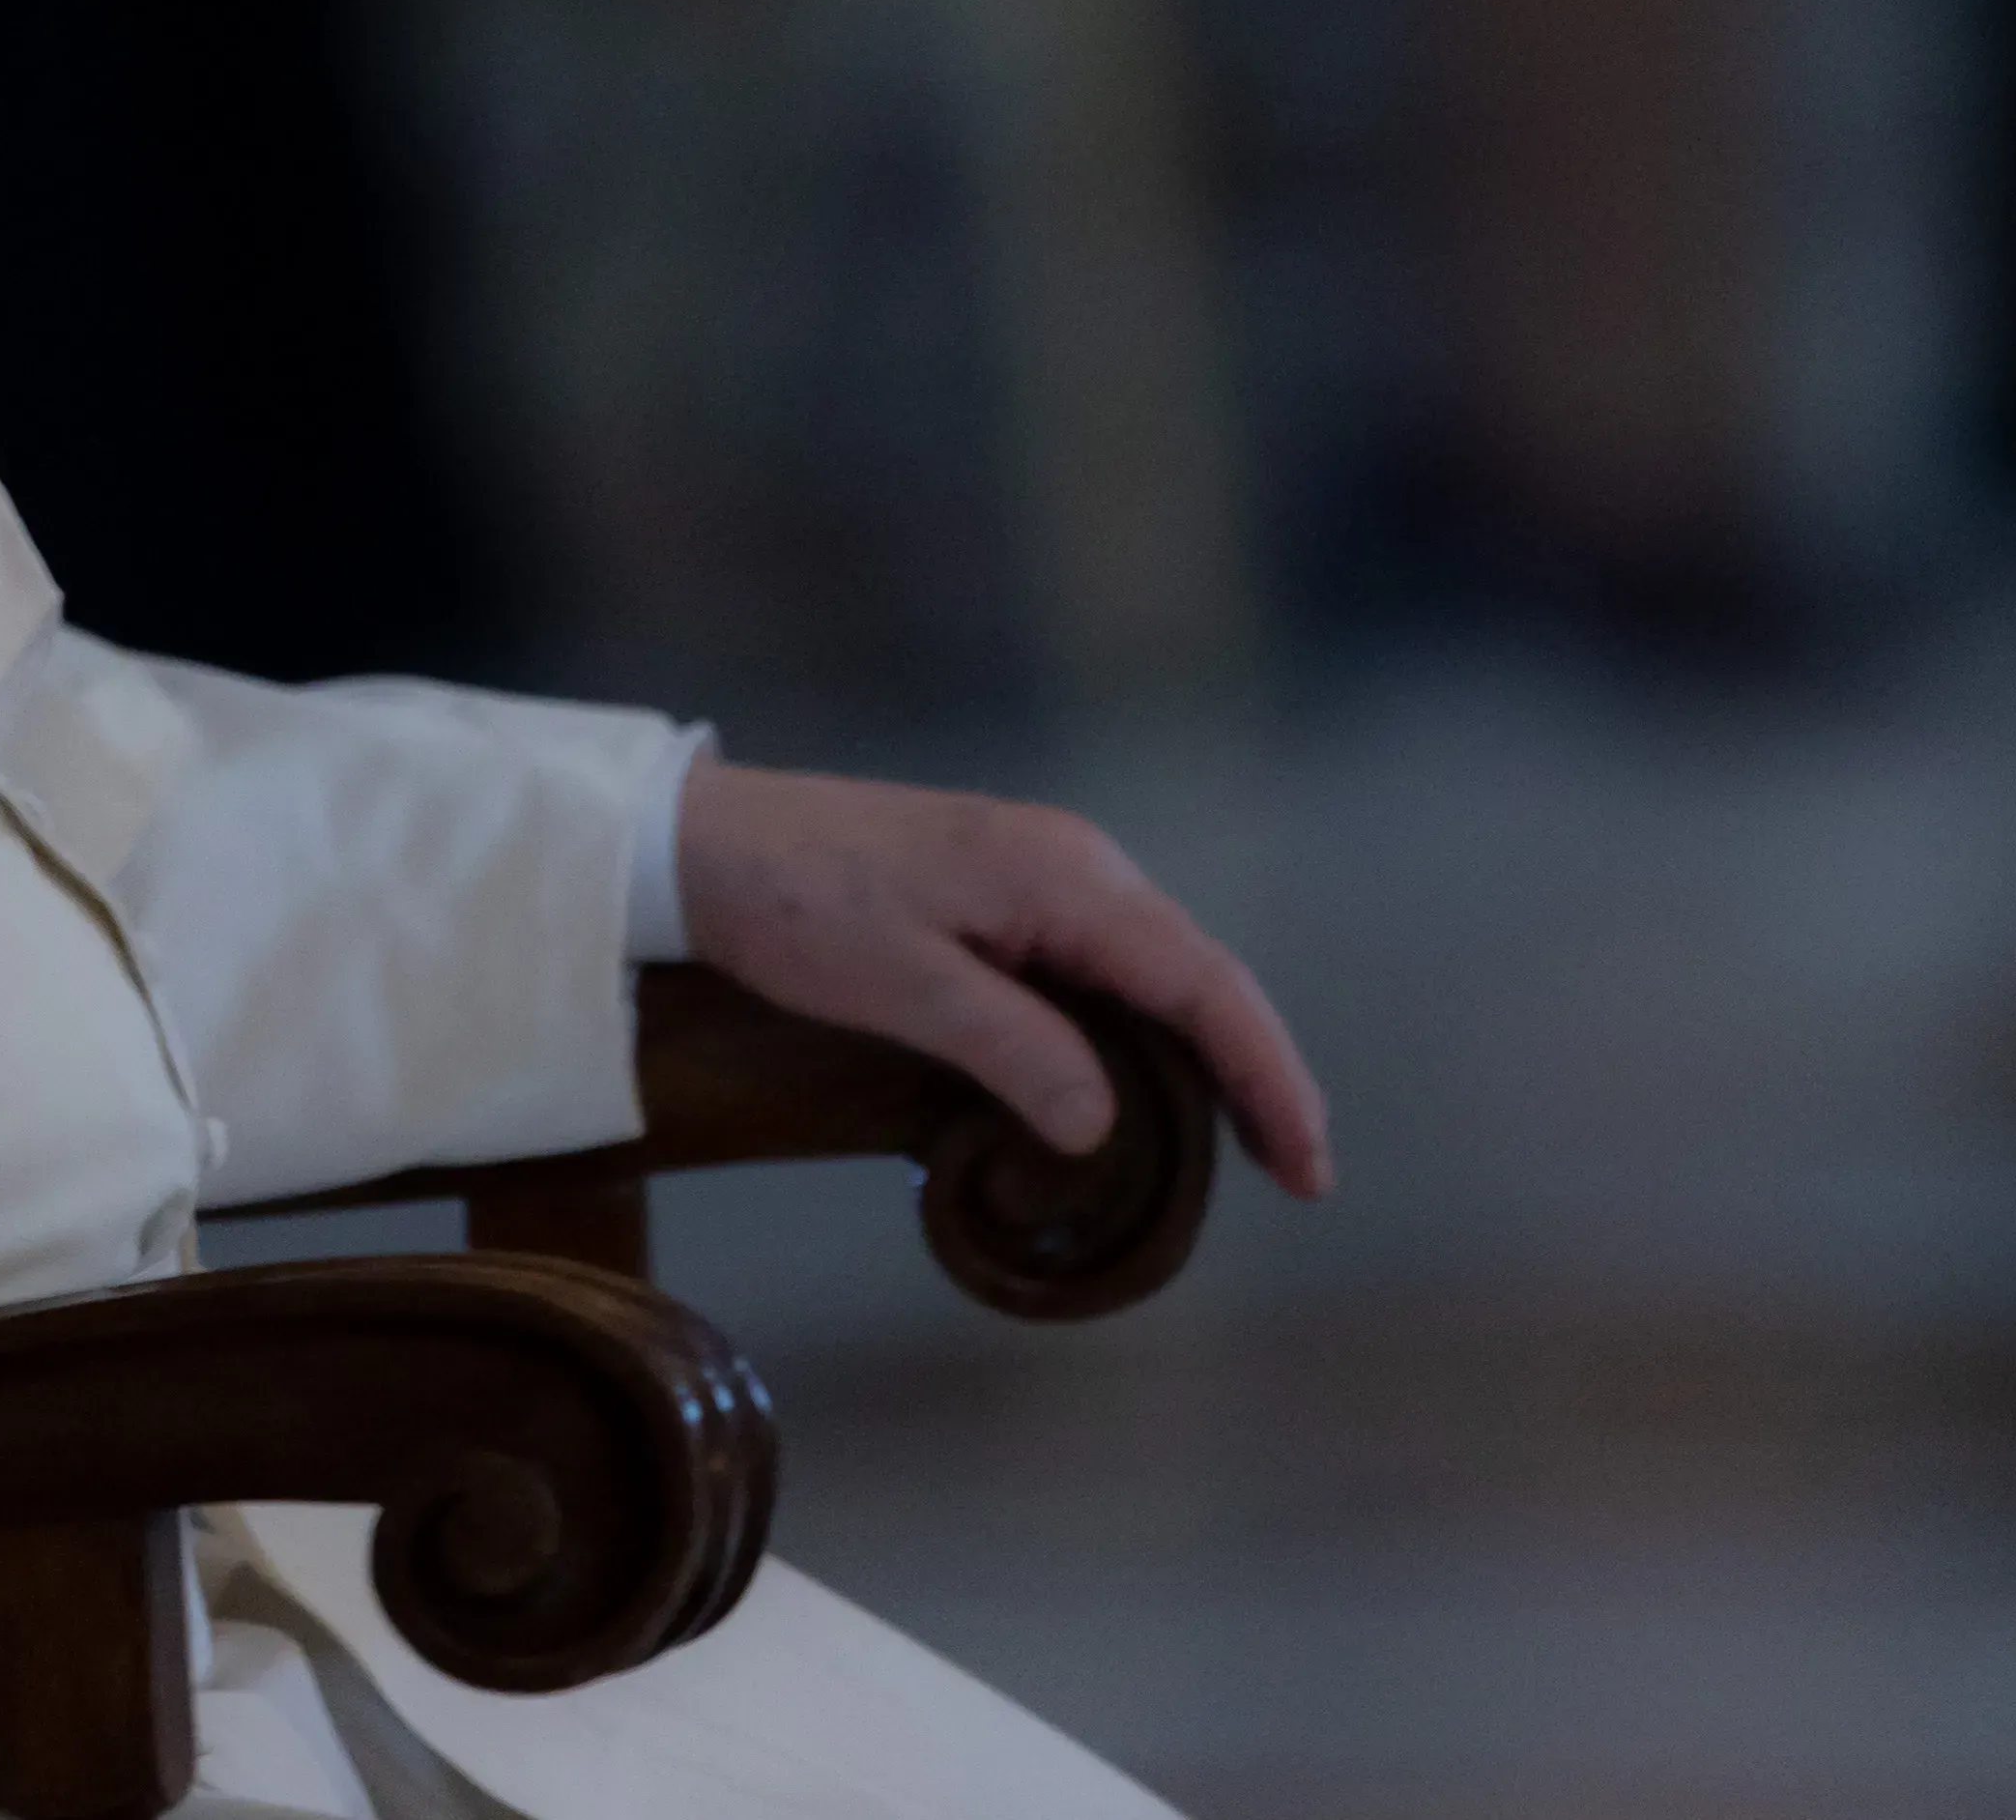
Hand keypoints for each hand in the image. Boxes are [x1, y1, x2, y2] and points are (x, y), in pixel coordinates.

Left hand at [675, 761, 1330, 1199]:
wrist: (709, 841)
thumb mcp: (903, 987)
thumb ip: (1014, 1050)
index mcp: (1067, 878)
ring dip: (1211, 1054)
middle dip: (1260, 1072)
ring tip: (1248, 1145)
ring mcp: (1046, 872)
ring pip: (1161, 970)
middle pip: (1201, 974)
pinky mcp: (1010, 891)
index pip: (1203, 984)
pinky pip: (1112, 965)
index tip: (1307, 1163)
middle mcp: (1078, 864)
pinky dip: (1153, 1029)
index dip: (1267, 1074)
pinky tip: (1153, 1083)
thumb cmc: (798, 907)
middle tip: (1300, 1175)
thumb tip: (1106, 1126)